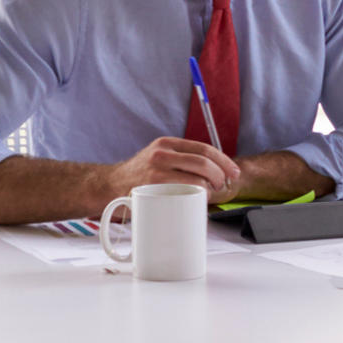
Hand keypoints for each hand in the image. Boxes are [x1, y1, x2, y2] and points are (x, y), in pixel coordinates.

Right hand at [109, 137, 241, 204]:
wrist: (108, 186)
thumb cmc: (140, 176)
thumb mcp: (159, 158)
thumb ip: (181, 159)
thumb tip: (216, 170)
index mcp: (167, 144)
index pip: (204, 149)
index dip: (224, 161)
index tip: (233, 172)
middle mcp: (161, 153)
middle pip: (204, 162)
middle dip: (220, 176)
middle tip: (222, 186)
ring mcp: (156, 170)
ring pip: (196, 177)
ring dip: (210, 188)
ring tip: (210, 193)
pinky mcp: (152, 186)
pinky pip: (184, 191)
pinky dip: (197, 196)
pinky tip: (198, 199)